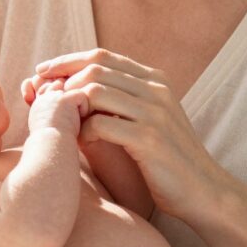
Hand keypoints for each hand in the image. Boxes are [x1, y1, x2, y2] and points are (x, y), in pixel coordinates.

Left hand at [33, 49, 234, 221]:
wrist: (205, 191)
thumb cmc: (169, 161)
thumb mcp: (150, 121)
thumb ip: (123, 102)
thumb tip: (78, 91)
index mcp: (155, 81)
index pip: (102, 55)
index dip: (67, 61)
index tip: (42, 72)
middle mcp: (156, 90)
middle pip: (95, 68)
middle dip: (61, 79)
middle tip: (41, 96)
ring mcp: (155, 112)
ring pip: (96, 90)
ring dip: (70, 104)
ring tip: (58, 120)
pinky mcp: (150, 138)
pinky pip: (102, 124)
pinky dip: (83, 131)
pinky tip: (79, 142)